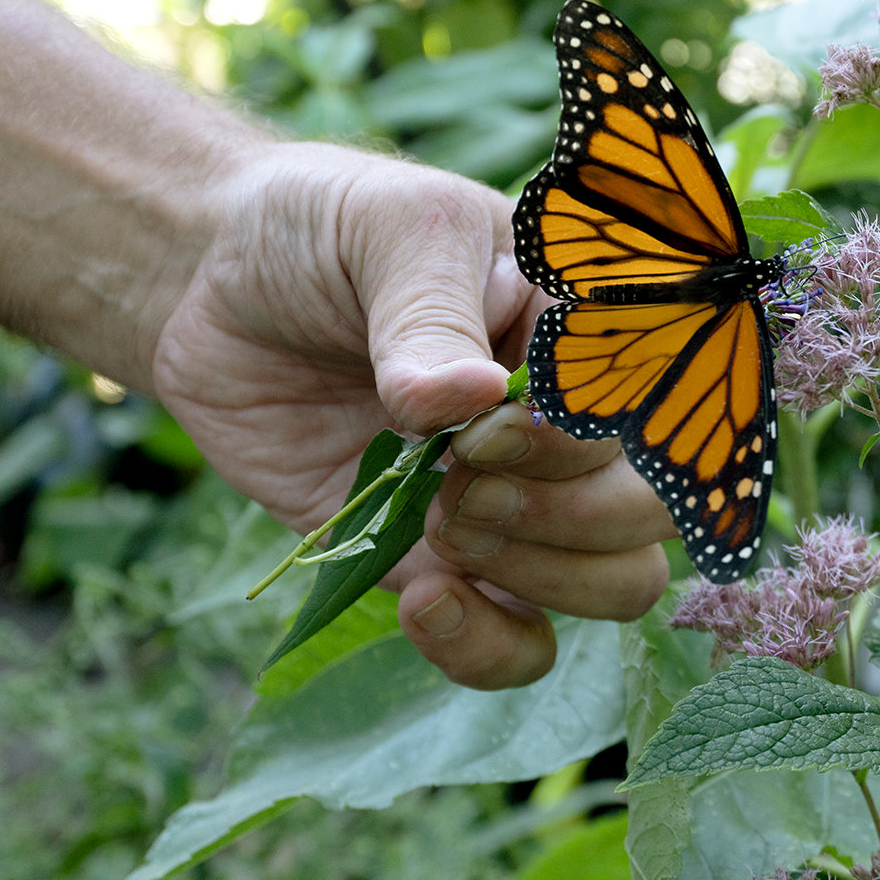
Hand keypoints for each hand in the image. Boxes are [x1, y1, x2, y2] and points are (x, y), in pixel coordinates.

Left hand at [154, 141, 673, 688]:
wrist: (219, 292)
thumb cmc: (327, 232)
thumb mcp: (387, 232)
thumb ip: (429, 316)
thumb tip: (469, 400)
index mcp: (591, 332)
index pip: (660, 406)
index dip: (586, 439)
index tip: (487, 427)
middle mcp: (579, 424)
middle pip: (659, 508)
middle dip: (567, 511)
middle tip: (459, 474)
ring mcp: (524, 501)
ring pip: (619, 584)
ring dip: (540, 575)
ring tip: (440, 522)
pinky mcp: (454, 564)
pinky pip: (523, 645)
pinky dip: (488, 647)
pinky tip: (424, 603)